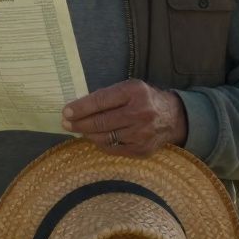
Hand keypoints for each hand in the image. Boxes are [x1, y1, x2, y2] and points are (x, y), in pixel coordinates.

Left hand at [60, 79, 187, 156]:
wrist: (173, 117)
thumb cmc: (144, 100)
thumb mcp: (129, 89)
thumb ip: (107, 96)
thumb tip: (77, 108)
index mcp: (135, 92)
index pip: (101, 101)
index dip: (81, 108)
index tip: (66, 112)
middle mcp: (140, 113)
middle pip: (101, 122)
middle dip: (79, 123)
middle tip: (66, 123)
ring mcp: (142, 134)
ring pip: (105, 137)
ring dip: (87, 134)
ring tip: (80, 129)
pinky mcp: (142, 150)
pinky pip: (113, 149)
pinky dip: (101, 143)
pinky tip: (95, 137)